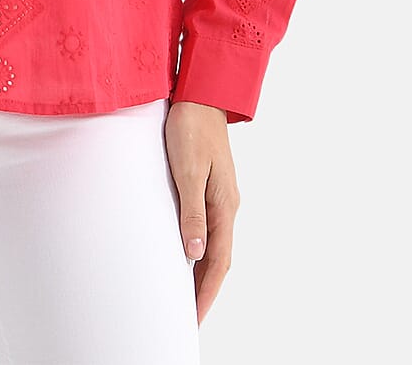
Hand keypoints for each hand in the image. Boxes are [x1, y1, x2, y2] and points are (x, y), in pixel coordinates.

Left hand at [164, 100, 239, 323]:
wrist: (199, 94)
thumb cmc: (190, 128)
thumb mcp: (188, 170)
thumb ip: (191, 211)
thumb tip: (195, 253)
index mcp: (224, 205)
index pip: (218, 261)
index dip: (206, 292)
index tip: (195, 318)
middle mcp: (226, 205)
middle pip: (218, 258)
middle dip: (205, 289)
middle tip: (189, 317)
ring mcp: (220, 196)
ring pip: (213, 244)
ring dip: (201, 271)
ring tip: (185, 295)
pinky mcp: (209, 186)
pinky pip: (207, 227)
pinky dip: (198, 248)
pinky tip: (186, 253)